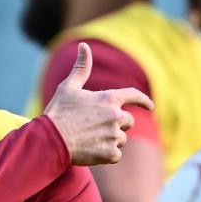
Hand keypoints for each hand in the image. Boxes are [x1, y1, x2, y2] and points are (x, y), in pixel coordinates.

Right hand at [43, 42, 152, 165]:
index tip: (150, 106)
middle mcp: (115, 116)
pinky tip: (92, 152)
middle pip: (129, 121)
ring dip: (111, 141)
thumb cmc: (58, 112)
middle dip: (118, 125)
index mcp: (108, 98)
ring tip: (91, 140)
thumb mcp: (68, 87)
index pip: (134, 95)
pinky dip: (107, 155)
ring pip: (121, 139)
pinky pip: (116, 155)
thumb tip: (83, 46)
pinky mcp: (109, 154)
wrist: (50, 139)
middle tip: (98, 129)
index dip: (143, 101)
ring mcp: (113, 135)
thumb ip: (81, 68)